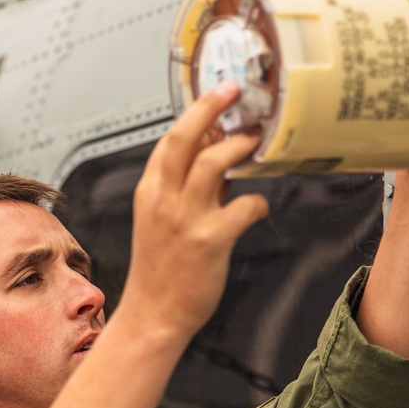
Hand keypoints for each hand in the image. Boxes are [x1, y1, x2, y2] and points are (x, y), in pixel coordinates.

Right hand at [122, 83, 269, 337]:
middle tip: (233, 91)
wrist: (152, 316)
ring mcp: (185, 219)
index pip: (169, 141)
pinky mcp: (209, 242)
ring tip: (254, 143)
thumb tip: (221, 161)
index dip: (195, 113)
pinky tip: (258, 206)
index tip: (216, 93)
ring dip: (238, 148)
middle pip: (184, 139)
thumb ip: (187, 191)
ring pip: (212, 164)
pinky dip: (256, 202)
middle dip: (210, 108)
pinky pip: (242, 207)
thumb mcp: (162, 222)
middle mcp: (163, 200)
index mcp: (149, 193)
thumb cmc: (161, 271)